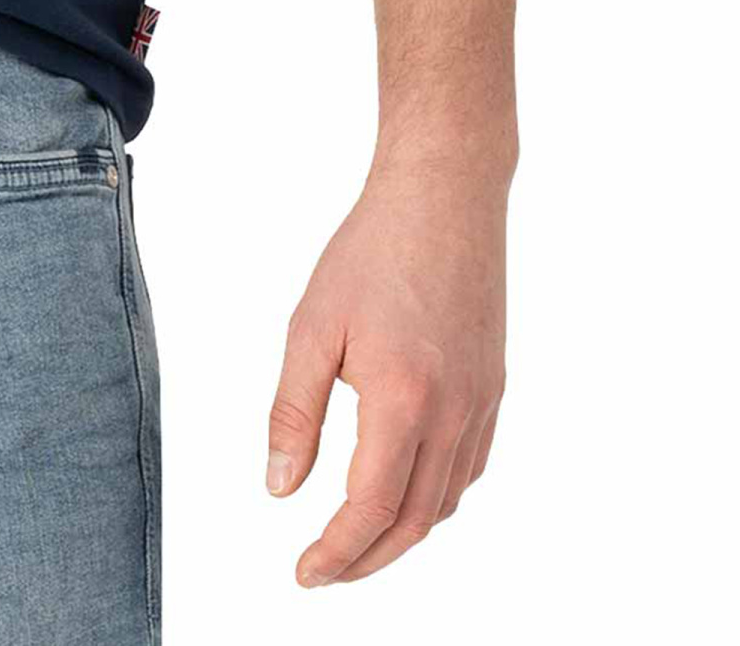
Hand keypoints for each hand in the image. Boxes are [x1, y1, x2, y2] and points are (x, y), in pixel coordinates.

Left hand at [265, 147, 509, 584]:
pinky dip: (432, 499)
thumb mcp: (312, 326)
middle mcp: (452, 414)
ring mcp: (481, 405)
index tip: (303, 573)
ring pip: (443, 501)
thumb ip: (294, 412)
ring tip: (354, 543)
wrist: (444, 198)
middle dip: (364, 560)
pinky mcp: (493, 390)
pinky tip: (402, 492)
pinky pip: (467, 469)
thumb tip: (279, 489)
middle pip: (411, 521)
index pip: (369, 509)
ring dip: (399, 536)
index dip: (335, 553)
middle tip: (322, 572)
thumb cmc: (371, 251)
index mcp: (403, 400)